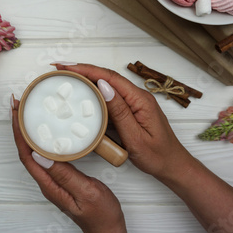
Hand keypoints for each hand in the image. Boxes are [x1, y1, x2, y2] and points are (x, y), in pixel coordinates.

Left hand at [11, 96, 129, 232]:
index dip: (19, 131)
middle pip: (26, 149)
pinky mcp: (61, 177)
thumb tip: (39, 155)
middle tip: (19, 103)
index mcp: (50, 184)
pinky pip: (47, 153)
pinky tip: (47, 129)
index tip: (16, 110)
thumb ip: (64, 174)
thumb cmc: (101, 215)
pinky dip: (42, 138)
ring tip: (28, 110)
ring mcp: (53, 179)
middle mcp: (47, 181)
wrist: (109, 231)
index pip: (27, 153)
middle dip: (20, 125)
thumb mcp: (86, 192)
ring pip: (35, 150)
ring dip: (29, 130)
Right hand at [54, 63, 194, 180]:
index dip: (86, 69)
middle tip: (60, 69)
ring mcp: (134, 103)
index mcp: (140, 100)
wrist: (172, 166)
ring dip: (86, 81)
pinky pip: (109, 99)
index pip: (109, 78)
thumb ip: (120, 112)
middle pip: (106, 77)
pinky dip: (93, 95)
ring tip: (66, 79)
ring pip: (106, 87)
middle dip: (82, 70)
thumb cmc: (158, 156)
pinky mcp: (130, 111)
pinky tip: (81, 96)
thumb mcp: (135, 137)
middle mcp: (137, 97)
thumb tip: (104, 86)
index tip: (67, 67)